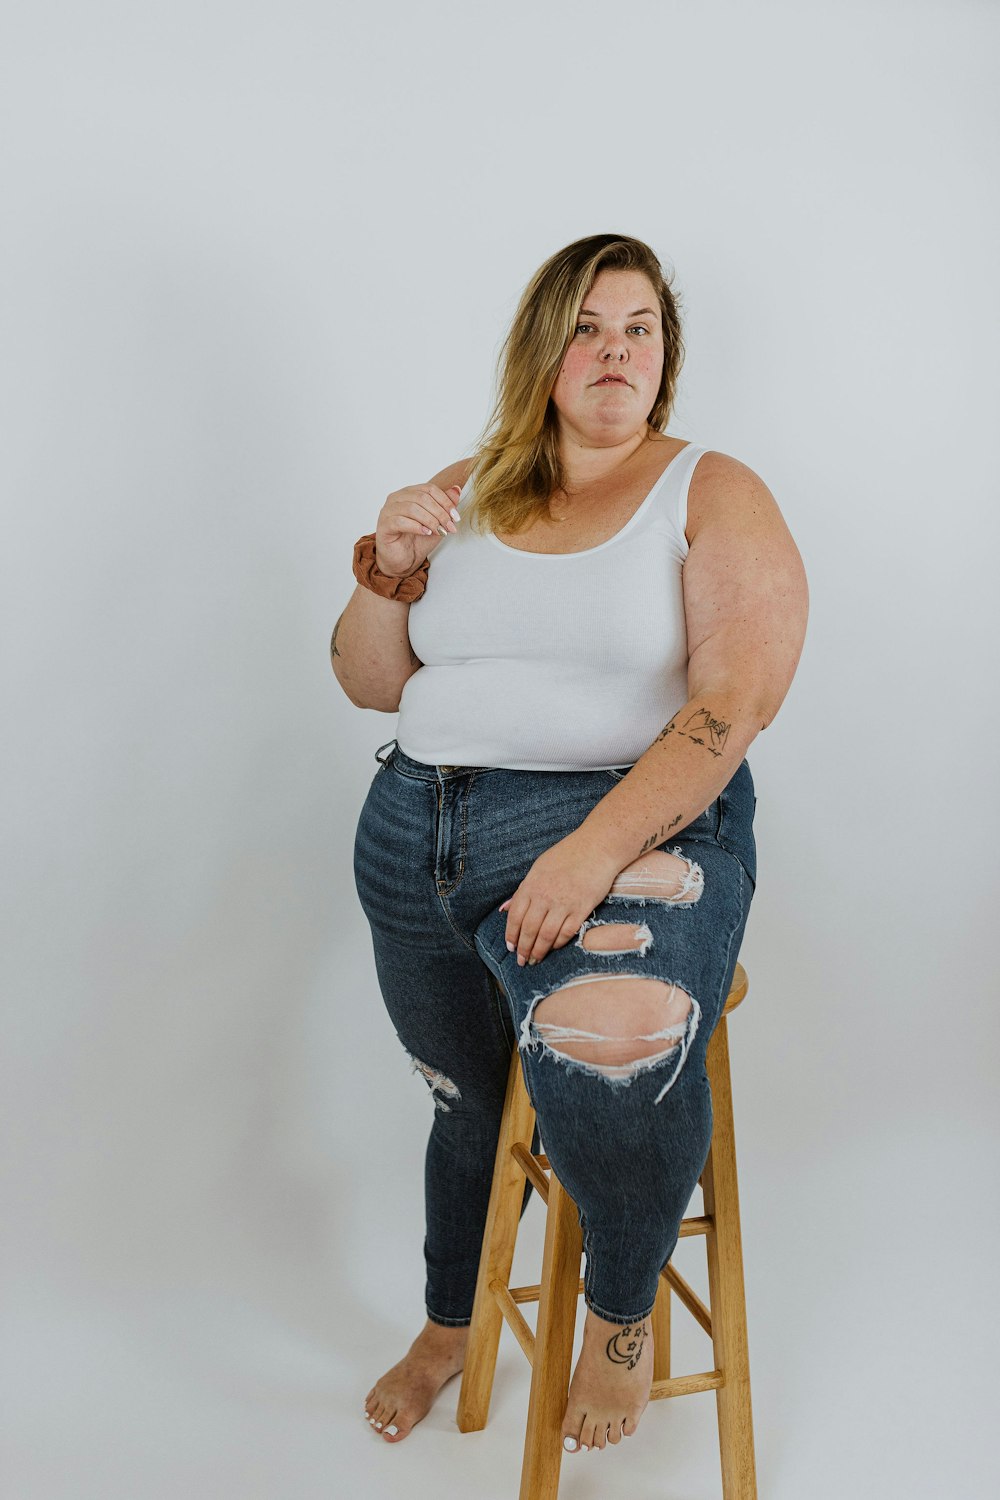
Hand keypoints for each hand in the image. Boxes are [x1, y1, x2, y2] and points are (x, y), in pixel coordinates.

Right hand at [375, 482, 462, 577]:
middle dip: (440, 513)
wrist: (404, 560)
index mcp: (409, 493)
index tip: (456, 517)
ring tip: (439, 531)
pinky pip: (400, 521)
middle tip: (450, 527)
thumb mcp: (438, 522)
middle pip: (422, 497)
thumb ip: (445, 506)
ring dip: (430, 520)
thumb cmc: (417, 541)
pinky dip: (416, 526)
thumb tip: (456, 489)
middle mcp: (397, 498)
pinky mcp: (384, 525)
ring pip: (412, 508)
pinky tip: (426, 533)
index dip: (445, 502)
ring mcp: (388, 510)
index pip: (429, 489)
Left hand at [499, 831, 621, 967]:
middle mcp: (545, 896)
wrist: (596, 848)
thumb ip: (522, 890)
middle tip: (522, 961)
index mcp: (531, 885)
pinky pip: (566, 933)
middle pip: (529, 929)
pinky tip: (554, 948)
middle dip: (523, 948)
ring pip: (546, 935)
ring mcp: (564, 903)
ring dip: (539, 951)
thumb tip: (504, 909)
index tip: (511, 947)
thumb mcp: (538, 868)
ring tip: (535, 960)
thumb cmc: (567, 856)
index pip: (515, 916)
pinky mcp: (582, 909)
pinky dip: (558, 943)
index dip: (511, 935)